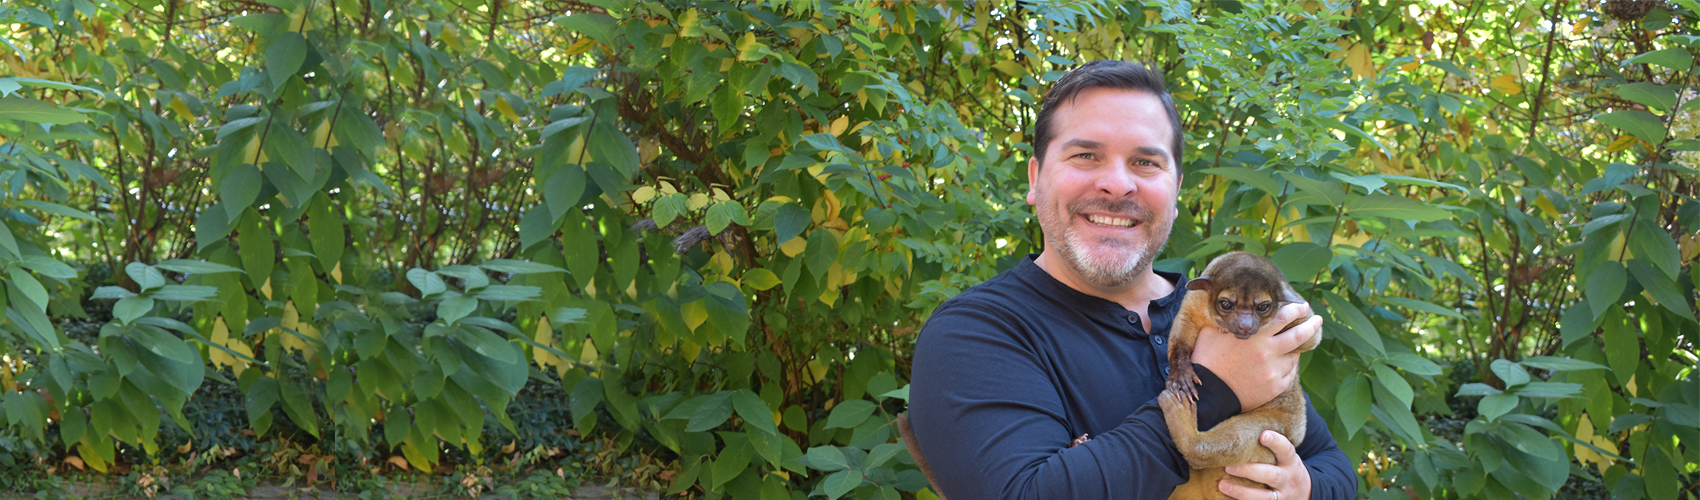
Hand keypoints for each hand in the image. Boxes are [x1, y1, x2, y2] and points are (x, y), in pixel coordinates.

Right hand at [1192, 301, 1318, 411]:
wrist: (1209, 394)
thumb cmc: (1207, 361)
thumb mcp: (1211, 334)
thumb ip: (1226, 323)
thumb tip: (1229, 314)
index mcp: (1255, 336)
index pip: (1284, 316)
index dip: (1296, 309)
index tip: (1303, 307)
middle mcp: (1269, 352)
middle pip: (1300, 335)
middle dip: (1312, 325)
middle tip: (1318, 320)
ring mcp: (1274, 371)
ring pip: (1294, 357)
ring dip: (1294, 350)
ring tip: (1291, 348)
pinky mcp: (1275, 387)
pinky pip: (1289, 374)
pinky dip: (1288, 368)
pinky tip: (1282, 365)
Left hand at [1220, 430, 1310, 499]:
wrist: (1304, 492)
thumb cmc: (1285, 466)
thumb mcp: (1285, 455)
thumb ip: (1271, 442)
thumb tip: (1245, 414)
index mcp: (1291, 461)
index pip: (1286, 449)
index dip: (1276, 442)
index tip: (1263, 435)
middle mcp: (1287, 478)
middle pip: (1271, 475)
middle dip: (1250, 471)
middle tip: (1229, 466)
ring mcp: (1281, 495)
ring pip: (1263, 496)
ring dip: (1241, 491)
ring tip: (1222, 484)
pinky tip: (1225, 498)